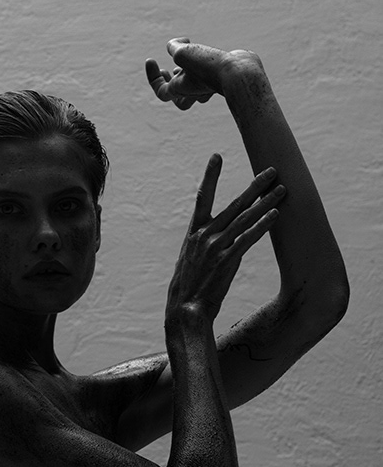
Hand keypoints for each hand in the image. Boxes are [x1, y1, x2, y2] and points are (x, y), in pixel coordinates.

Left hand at [146, 37, 265, 110]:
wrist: (241, 72)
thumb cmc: (210, 66)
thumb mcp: (184, 53)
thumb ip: (175, 47)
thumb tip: (175, 44)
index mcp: (182, 90)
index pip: (161, 92)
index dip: (153, 78)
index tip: (151, 60)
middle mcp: (195, 90)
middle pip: (177, 96)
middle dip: (169, 82)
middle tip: (166, 70)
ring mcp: (209, 84)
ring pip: (193, 85)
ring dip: (185, 73)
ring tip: (182, 62)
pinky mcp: (221, 74)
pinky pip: (207, 72)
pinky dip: (201, 62)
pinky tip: (203, 50)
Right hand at [166, 154, 285, 323]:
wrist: (184, 310)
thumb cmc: (188, 288)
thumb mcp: (189, 260)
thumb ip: (202, 244)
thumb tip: (212, 238)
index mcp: (193, 232)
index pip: (202, 197)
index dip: (210, 176)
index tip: (216, 156)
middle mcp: (204, 235)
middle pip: (234, 204)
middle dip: (255, 186)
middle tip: (271, 170)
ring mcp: (215, 247)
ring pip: (245, 218)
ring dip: (265, 202)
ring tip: (281, 190)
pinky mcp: (227, 260)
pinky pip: (248, 238)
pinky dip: (262, 225)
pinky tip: (275, 214)